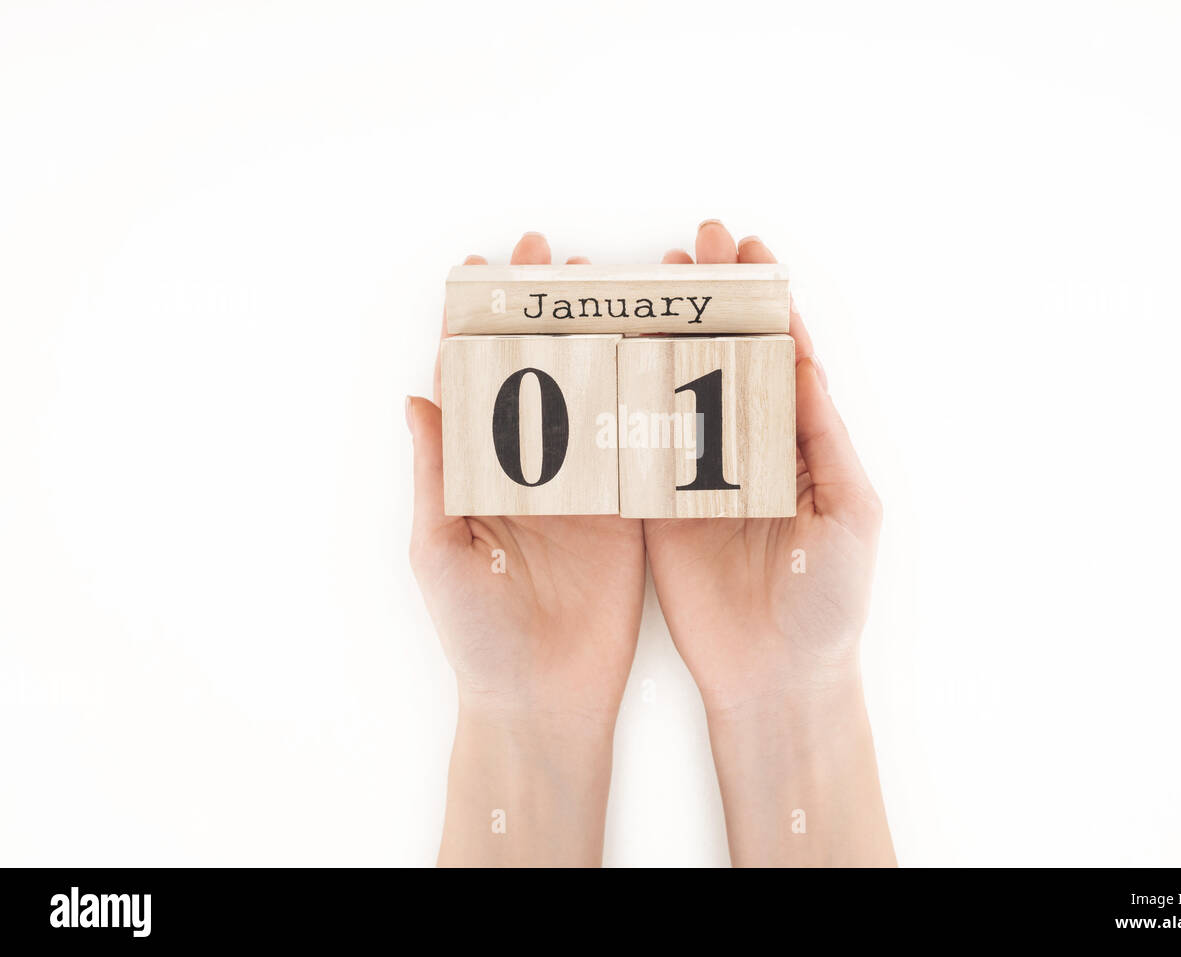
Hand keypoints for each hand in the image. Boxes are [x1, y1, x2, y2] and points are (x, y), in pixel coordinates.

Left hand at [408, 232, 644, 865]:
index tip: (485, 266)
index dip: (475, 320)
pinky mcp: (626, 507)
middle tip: (560, 255)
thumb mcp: (441, 550)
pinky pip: (638, 440)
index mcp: (475, 469)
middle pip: (537, 367)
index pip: (471, 378)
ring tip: (615, 284)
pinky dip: (647, 393)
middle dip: (545, 308)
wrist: (543, 699)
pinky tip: (660, 347)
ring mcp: (580, 483)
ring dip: (601, 334)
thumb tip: (417, 395)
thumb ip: (436, 473)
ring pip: (592, 391)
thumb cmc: (477, 634)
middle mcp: (528, 466)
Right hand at [645, 221, 893, 865]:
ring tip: (645, 280)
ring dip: (661, 331)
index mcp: (799, 443)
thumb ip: (824, 437)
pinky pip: (633, 442)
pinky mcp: (654, 506)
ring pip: (673, 386)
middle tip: (695, 243)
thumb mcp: (850, 514)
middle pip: (723, 354)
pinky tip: (605, 351)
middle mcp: (745, 448)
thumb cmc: (829, 602)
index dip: (766, 298)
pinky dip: (619, 396)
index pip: (781, 353)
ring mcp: (696, 473)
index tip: (747, 246)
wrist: (776, 678)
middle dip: (711, 298)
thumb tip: (804, 356)